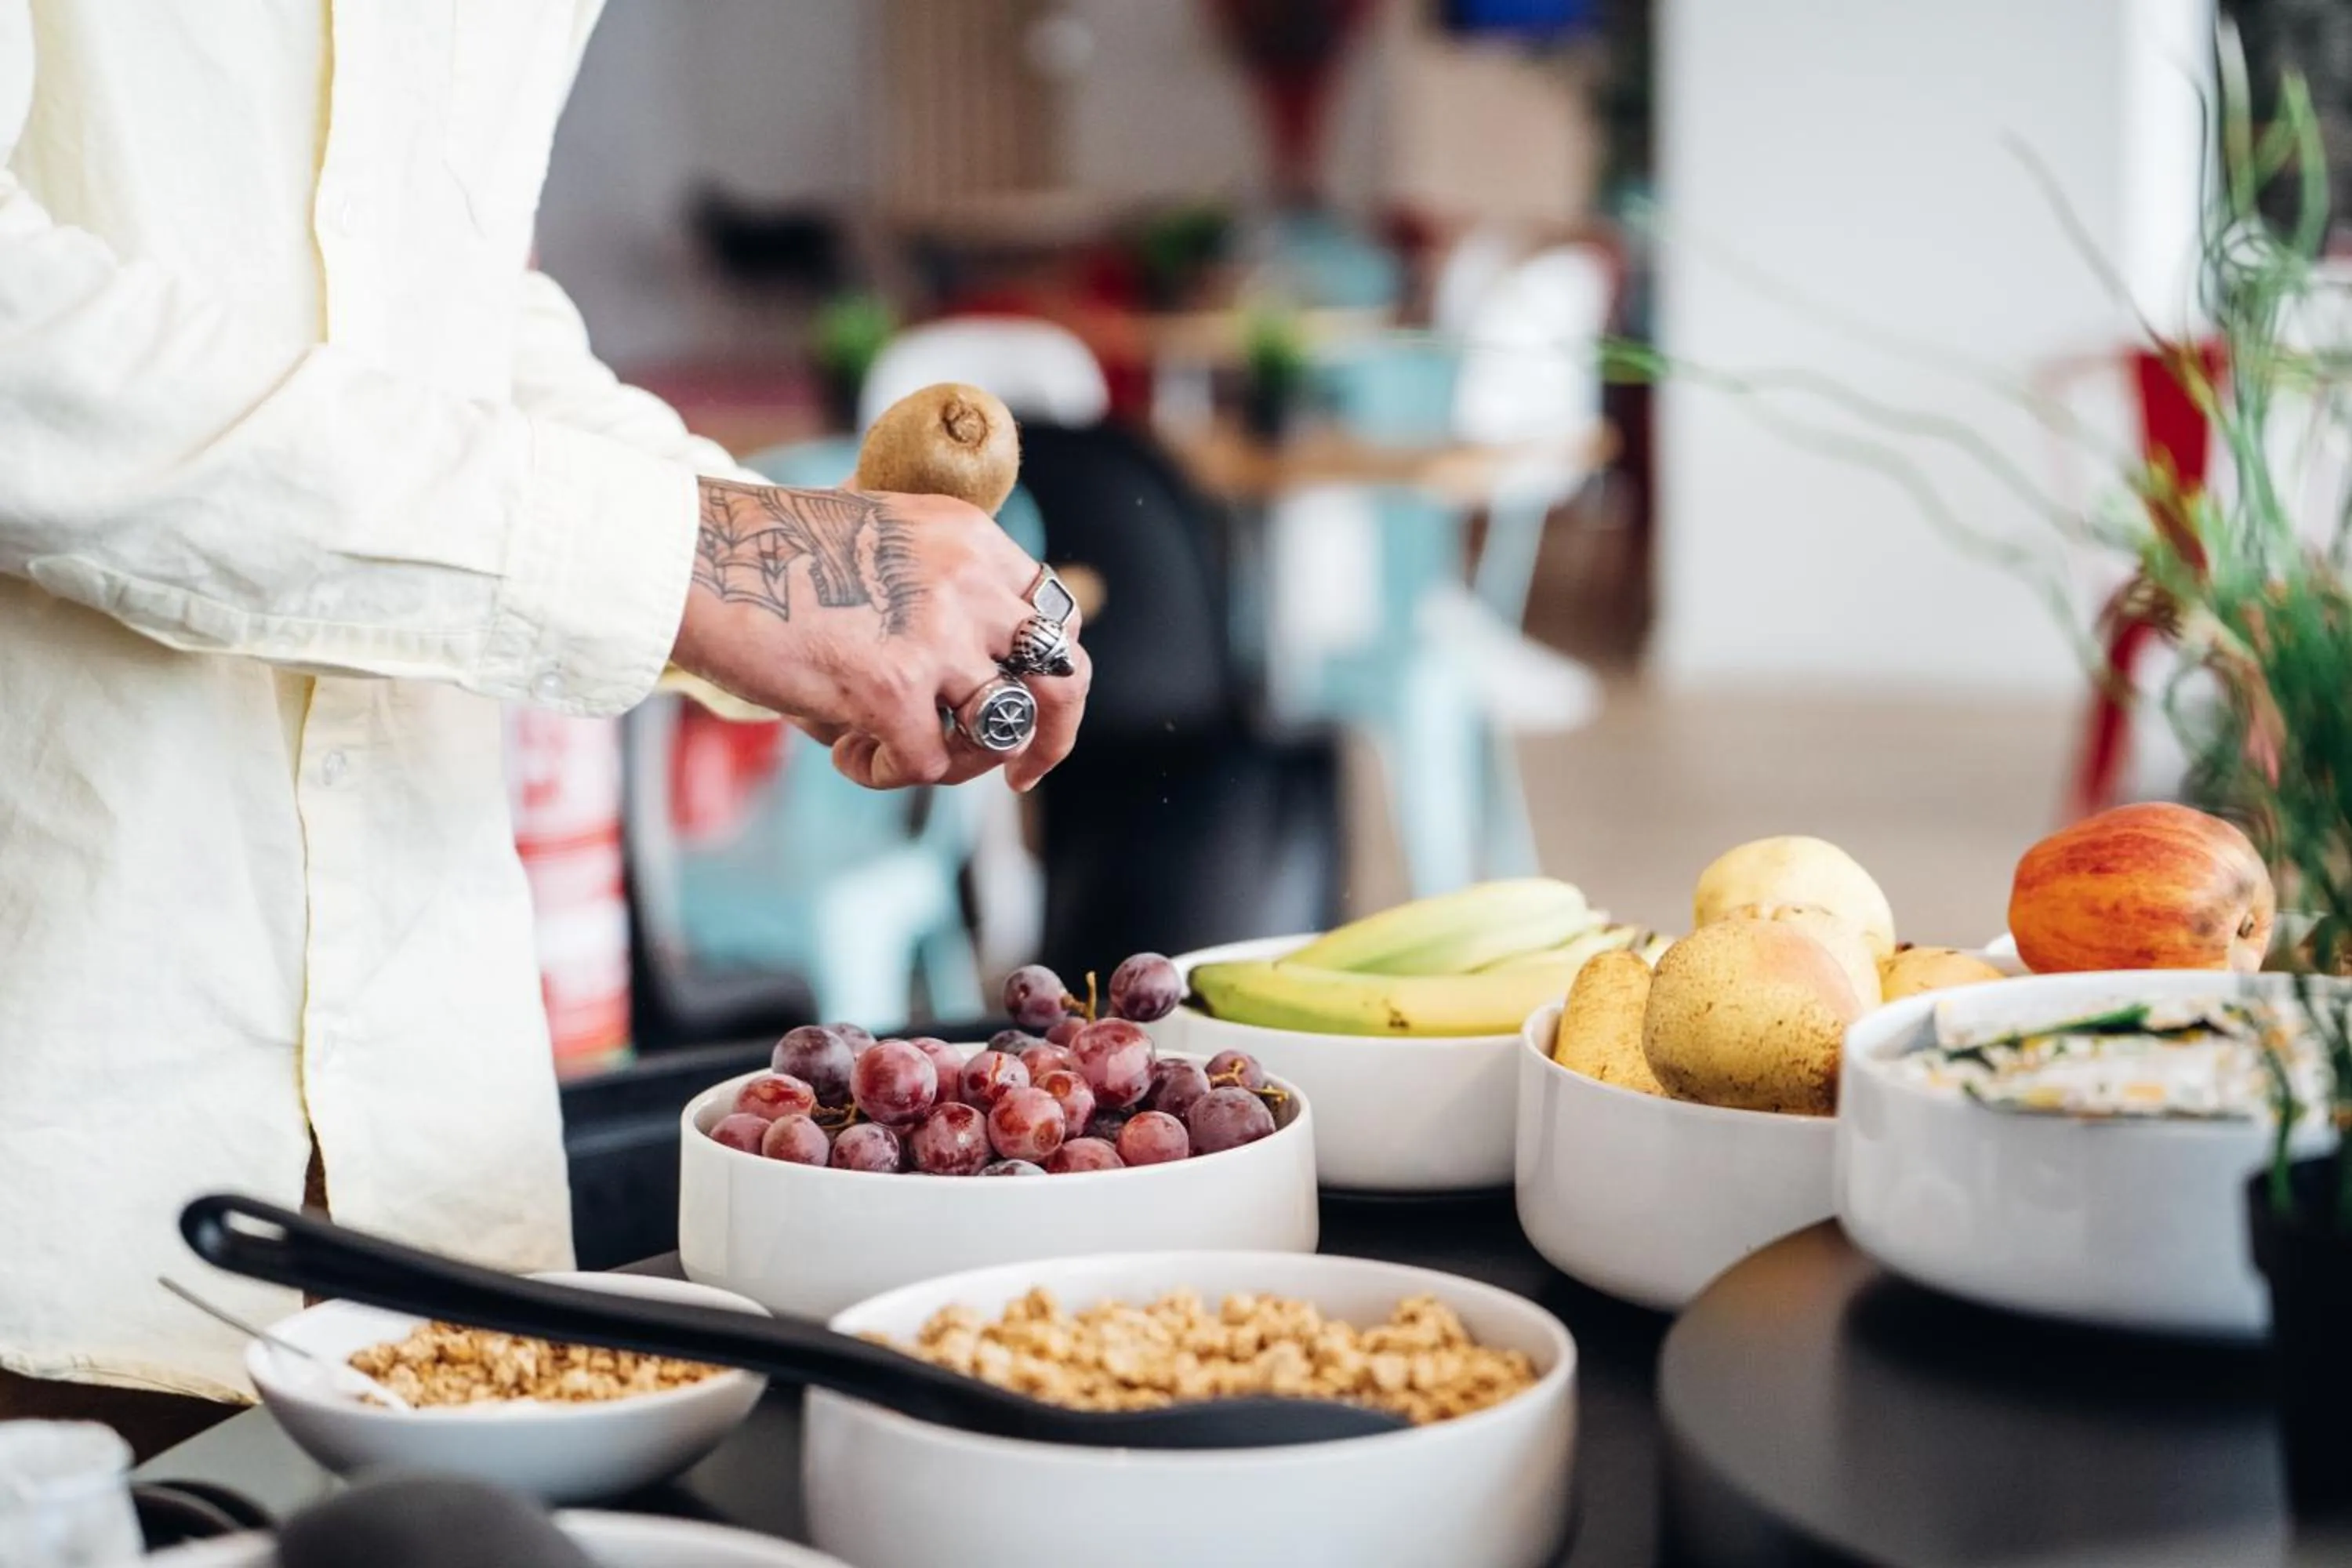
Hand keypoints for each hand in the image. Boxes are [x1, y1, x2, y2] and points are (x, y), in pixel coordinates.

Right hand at [669, 479, 1088, 791]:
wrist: (693, 558)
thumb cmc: (768, 560)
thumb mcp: (877, 542)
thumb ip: (933, 591)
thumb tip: (966, 684)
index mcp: (969, 538)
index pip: (1054, 616)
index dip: (1051, 674)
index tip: (1029, 708)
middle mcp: (967, 581)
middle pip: (1063, 676)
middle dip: (1052, 737)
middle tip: (1022, 774)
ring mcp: (936, 635)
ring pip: (1001, 730)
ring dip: (956, 760)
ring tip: (893, 751)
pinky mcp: (895, 688)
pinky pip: (928, 764)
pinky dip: (886, 771)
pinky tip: (845, 750)